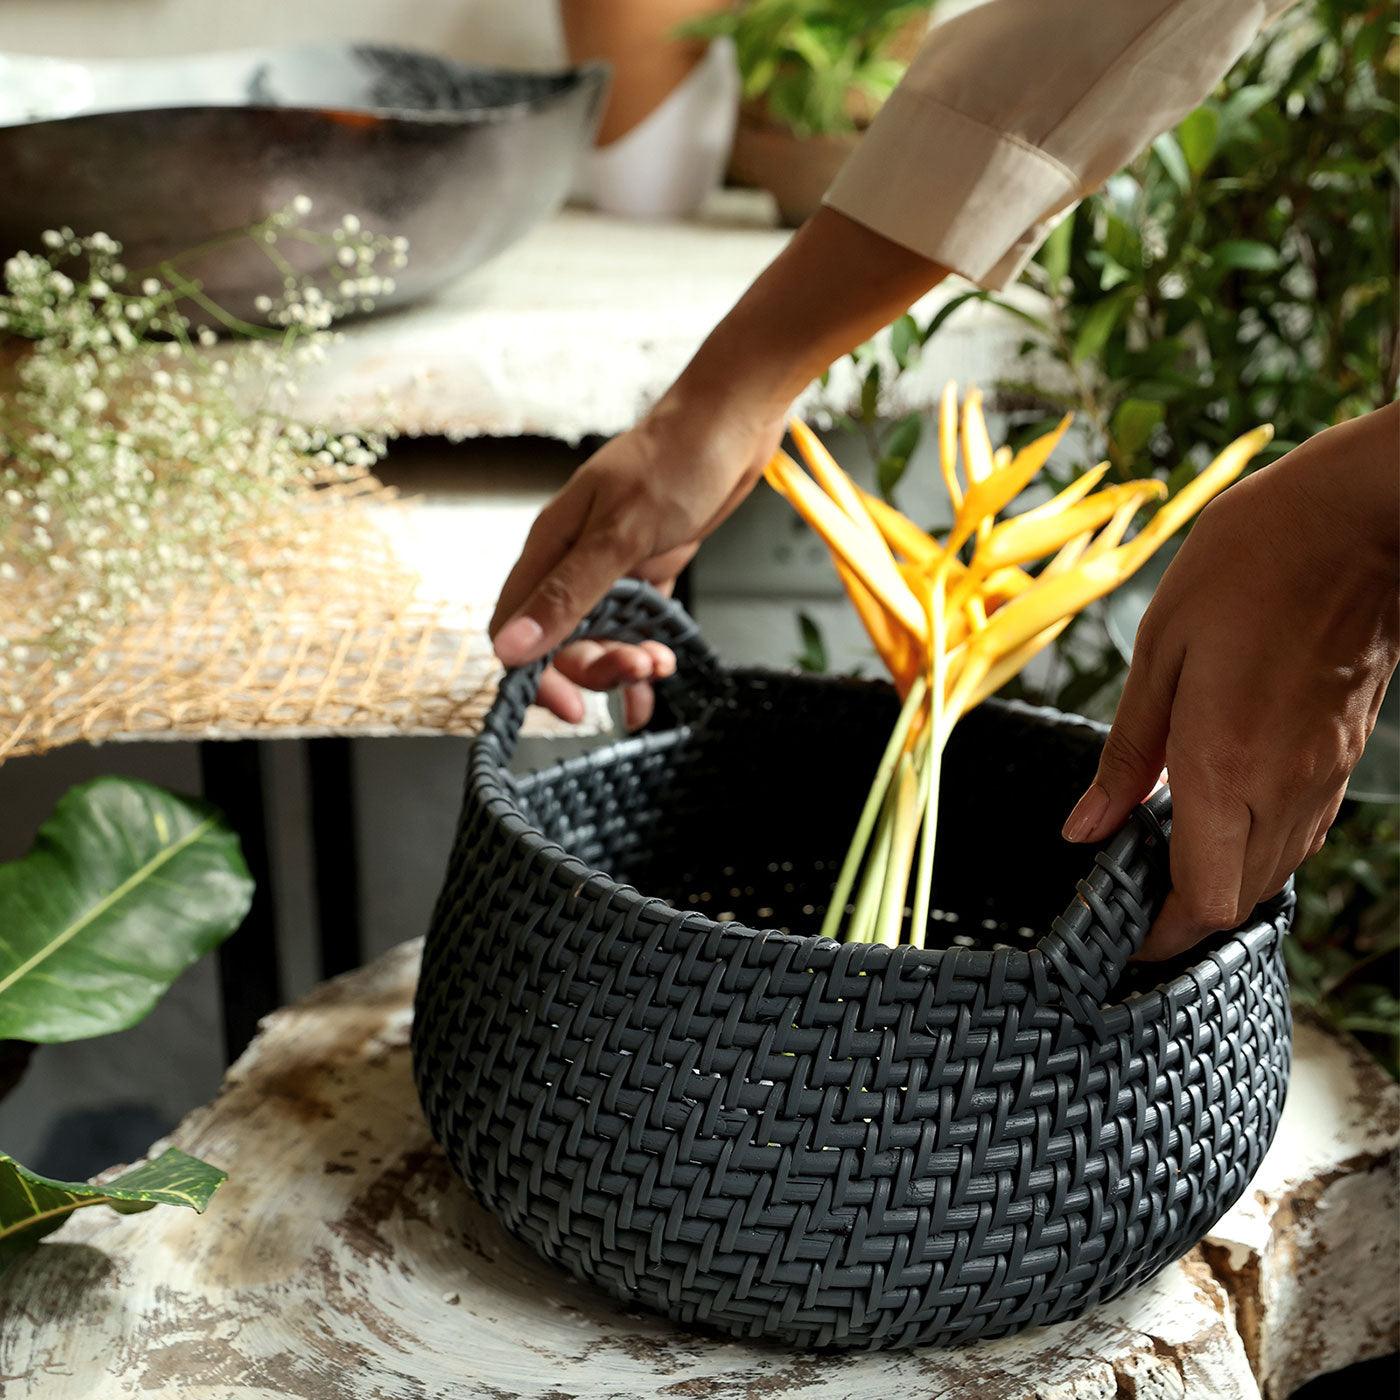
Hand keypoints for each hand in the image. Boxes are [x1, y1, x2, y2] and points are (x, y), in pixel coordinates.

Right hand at [490, 389, 783, 728]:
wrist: (735, 421)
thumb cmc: (677, 462)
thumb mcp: (620, 535)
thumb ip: (567, 595)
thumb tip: (509, 648)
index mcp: (550, 546)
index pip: (515, 625)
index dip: (533, 672)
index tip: (570, 706)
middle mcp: (573, 559)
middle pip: (561, 640)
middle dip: (595, 667)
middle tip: (638, 670)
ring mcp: (612, 565)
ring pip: (602, 635)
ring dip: (626, 662)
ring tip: (662, 666)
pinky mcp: (650, 568)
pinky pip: (638, 625)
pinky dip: (646, 652)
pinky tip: (661, 676)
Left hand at [1063, 405, 1399, 958]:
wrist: (1357, 521)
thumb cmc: (1248, 567)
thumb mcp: (1161, 652)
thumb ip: (1126, 755)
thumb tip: (1084, 829)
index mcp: (1223, 765)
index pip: (1201, 899)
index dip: (1159, 936)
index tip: (1119, 937)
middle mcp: (1281, 786)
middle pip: (1236, 899)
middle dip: (1182, 918)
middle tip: (1128, 902)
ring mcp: (1321, 775)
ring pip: (1272, 871)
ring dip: (1218, 882)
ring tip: (1161, 861)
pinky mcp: (1341, 756)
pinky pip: (1297, 831)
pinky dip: (1252, 844)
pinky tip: (1214, 813)